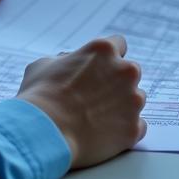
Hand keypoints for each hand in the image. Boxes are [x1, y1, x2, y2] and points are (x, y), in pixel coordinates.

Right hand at [16, 35, 146, 169]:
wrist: (44, 133)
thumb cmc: (40, 97)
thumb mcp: (43, 64)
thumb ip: (64, 59)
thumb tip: (68, 62)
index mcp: (104, 50)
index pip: (119, 44)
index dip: (107, 58)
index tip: (100, 69)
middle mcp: (124, 71)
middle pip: (130, 72)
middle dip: (117, 82)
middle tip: (96, 97)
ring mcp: (132, 100)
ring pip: (136, 99)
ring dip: (122, 106)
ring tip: (97, 119)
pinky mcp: (134, 128)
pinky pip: (138, 126)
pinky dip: (124, 130)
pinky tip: (105, 134)